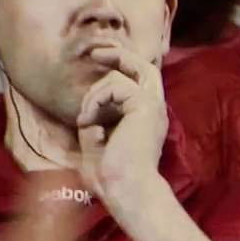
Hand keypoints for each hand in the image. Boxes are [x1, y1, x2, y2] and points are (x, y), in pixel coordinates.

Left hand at [73, 45, 214, 240]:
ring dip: (95, 93)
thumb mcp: (96, 142)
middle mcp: (155, 110)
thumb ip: (95, 122)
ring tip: (85, 118)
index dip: (121, 70)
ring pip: (122, 75)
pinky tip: (88, 121)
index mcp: (147, 120)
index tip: (98, 67)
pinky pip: (115, 85)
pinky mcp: (144, 105)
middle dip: (119, 55)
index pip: (140, 83)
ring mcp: (153, 106)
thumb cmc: (111, 177)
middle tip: (96, 52)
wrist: (126, 188)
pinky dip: (95, 100)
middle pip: (145, 67)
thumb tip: (87, 112)